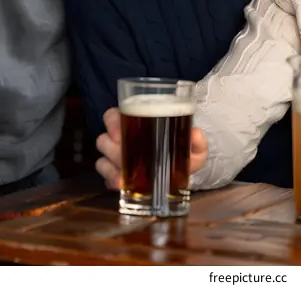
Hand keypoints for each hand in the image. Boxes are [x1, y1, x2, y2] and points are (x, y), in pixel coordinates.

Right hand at [95, 108, 209, 190]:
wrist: (184, 171)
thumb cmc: (185, 151)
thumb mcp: (195, 146)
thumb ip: (198, 140)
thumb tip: (195, 134)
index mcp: (138, 123)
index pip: (113, 116)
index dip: (112, 123)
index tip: (119, 135)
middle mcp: (123, 138)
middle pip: (104, 139)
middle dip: (112, 149)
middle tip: (124, 156)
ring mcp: (117, 158)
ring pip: (102, 158)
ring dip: (111, 166)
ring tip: (124, 175)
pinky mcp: (116, 176)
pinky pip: (105, 177)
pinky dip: (111, 180)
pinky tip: (121, 184)